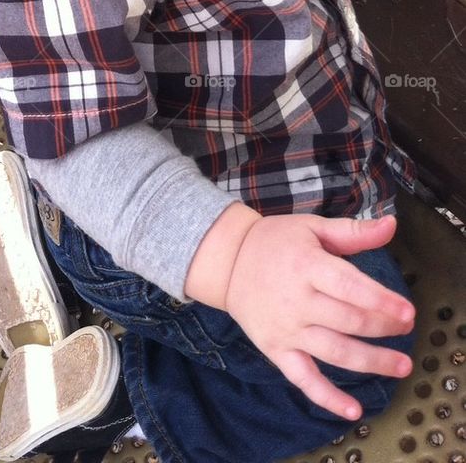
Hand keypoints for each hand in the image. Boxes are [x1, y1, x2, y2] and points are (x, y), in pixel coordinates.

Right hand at [223, 213, 414, 418]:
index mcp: (306, 265)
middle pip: (349, 321)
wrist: (228, 261)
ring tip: (401, 365)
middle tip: (406, 328)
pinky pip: (303, 379)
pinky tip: (352, 410)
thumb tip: (390, 226)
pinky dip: (327, 397)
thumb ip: (352, 231)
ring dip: (372, 362)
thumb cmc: (276, 241)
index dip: (381, 301)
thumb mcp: (312, 227)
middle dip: (383, 327)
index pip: (350, 287)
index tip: (407, 312)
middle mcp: (296, 300)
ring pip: (335, 352)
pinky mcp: (276, 350)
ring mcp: (286, 329)